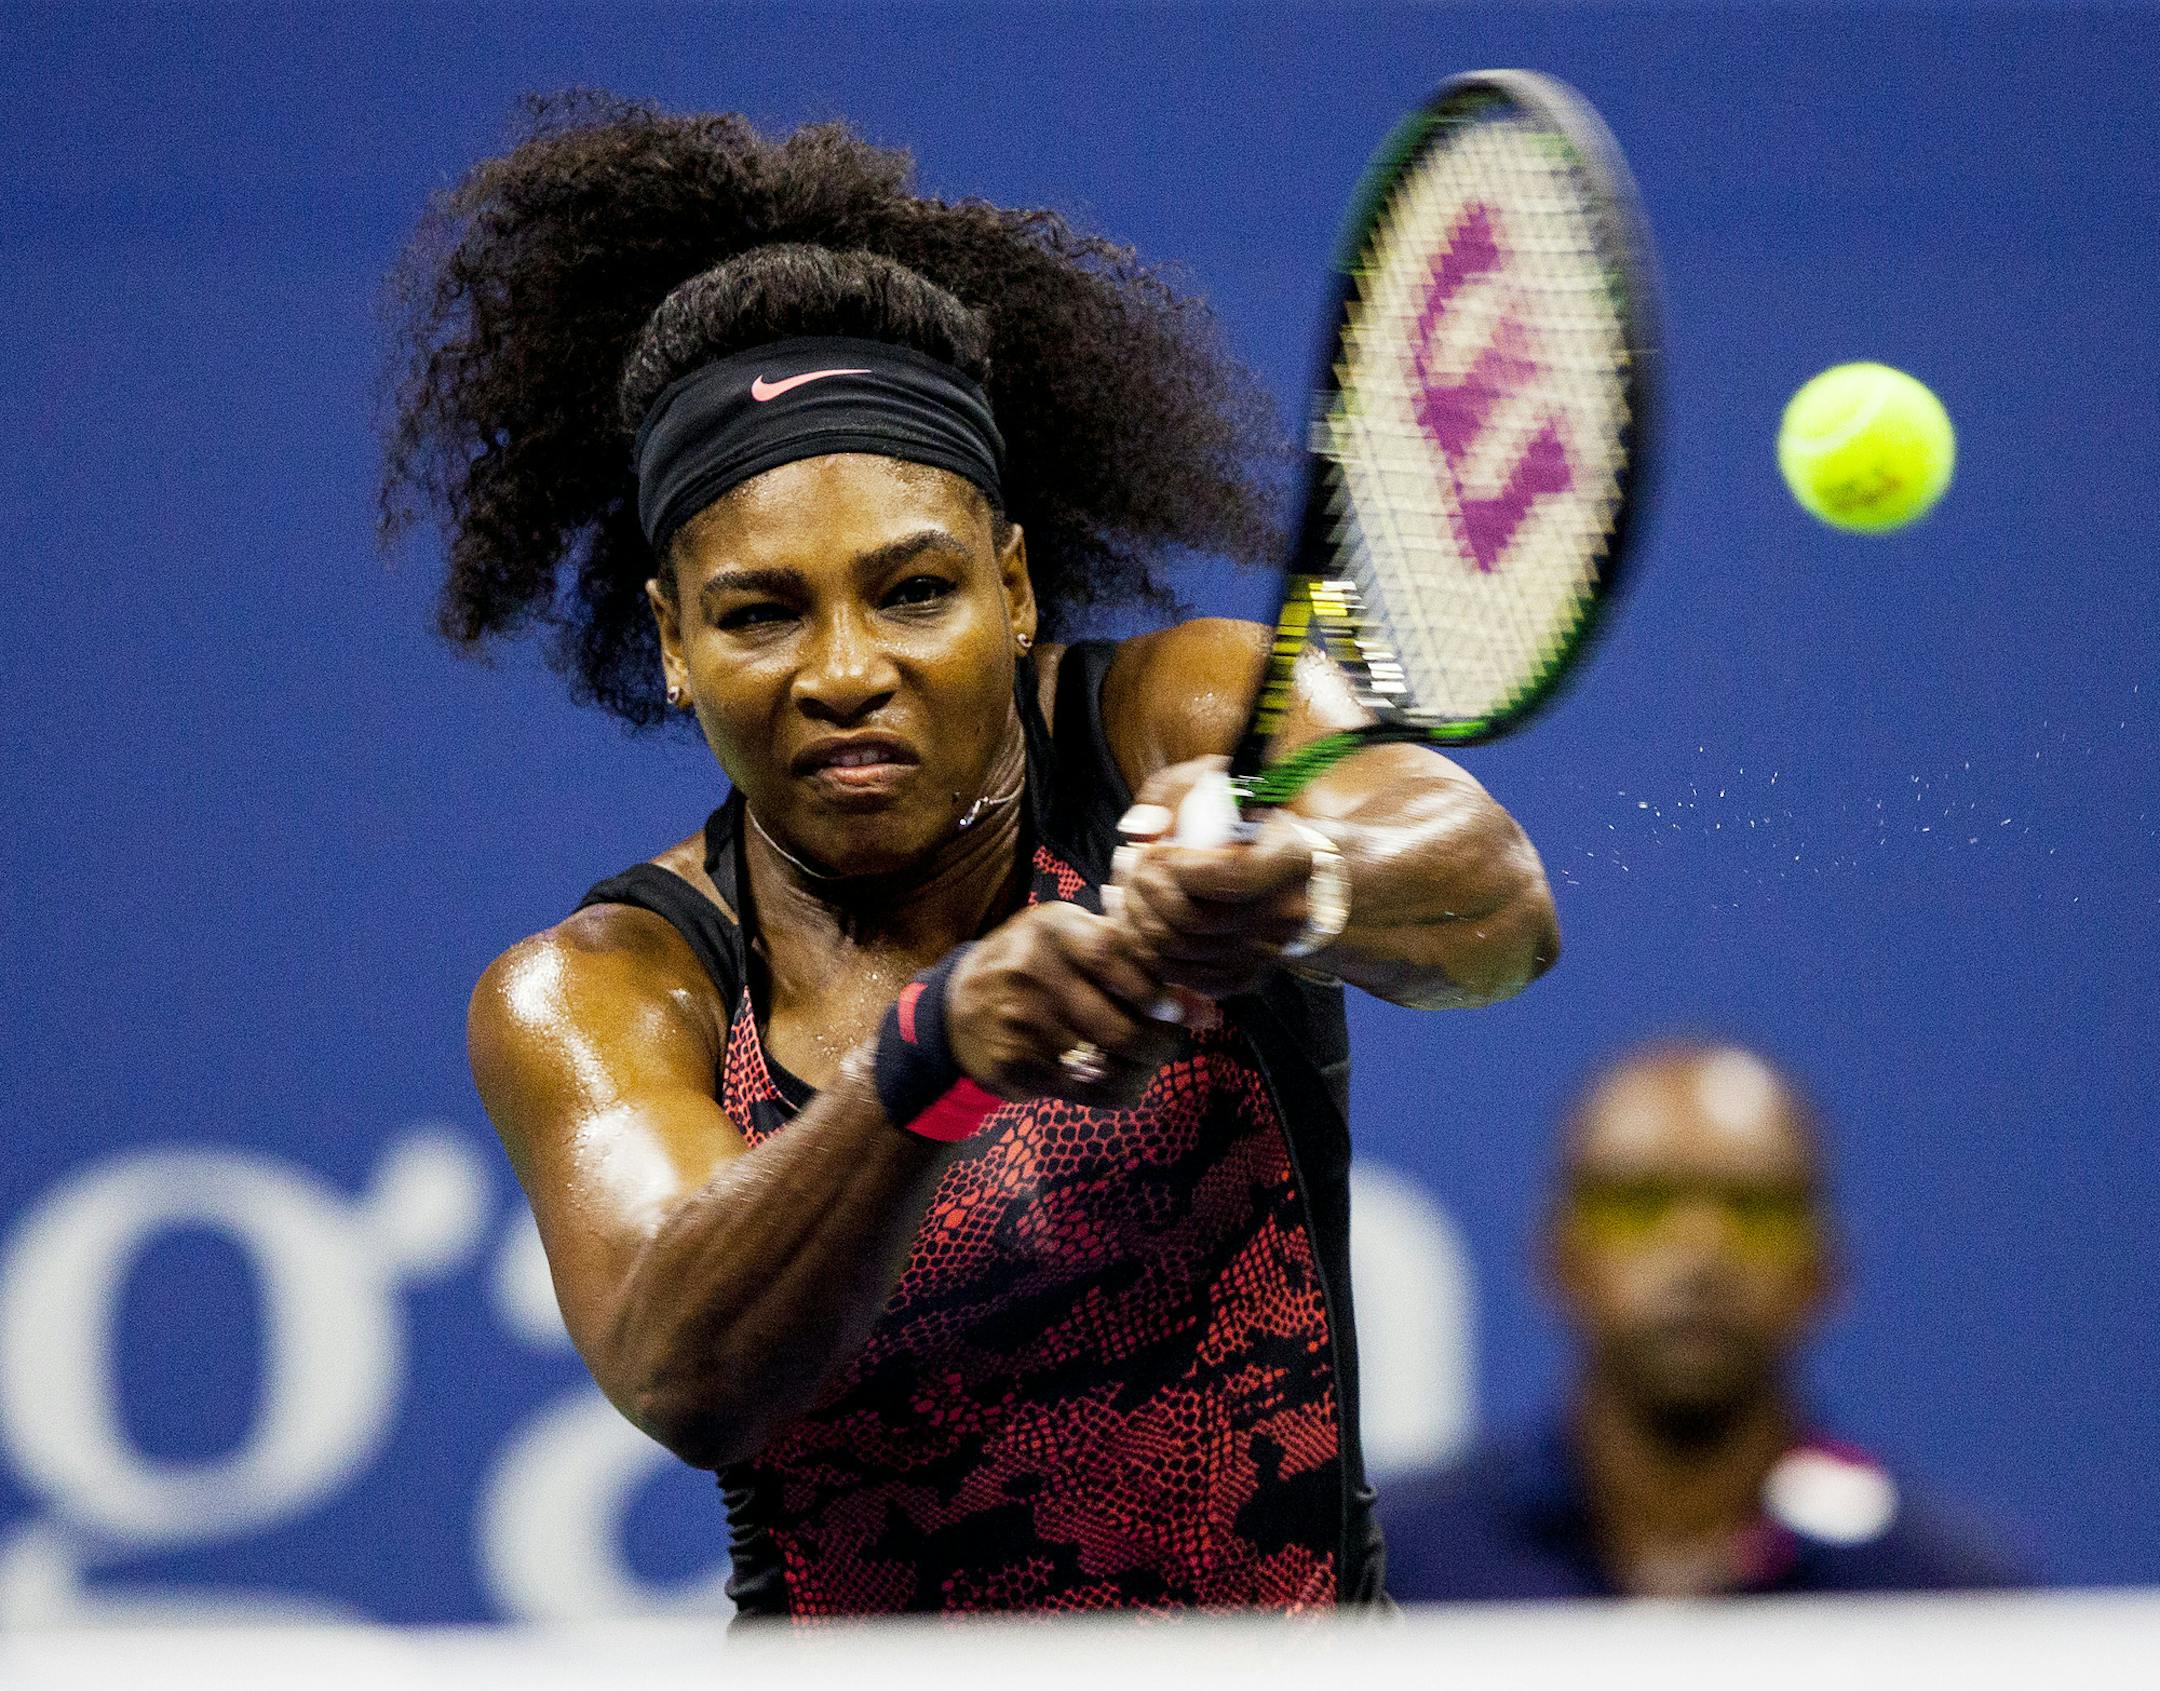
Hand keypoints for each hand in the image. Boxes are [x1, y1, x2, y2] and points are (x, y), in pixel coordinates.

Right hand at [945, 900, 1183, 1107]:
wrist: (956, 1006)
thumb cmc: (1034, 966)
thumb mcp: (1071, 942)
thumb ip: (1134, 963)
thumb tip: (1206, 1010)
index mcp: (1053, 930)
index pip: (1113, 958)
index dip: (1153, 991)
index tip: (1175, 1011)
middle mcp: (1032, 971)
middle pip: (1116, 1025)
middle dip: (1156, 1044)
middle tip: (1168, 1044)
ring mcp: (1020, 1022)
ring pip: (1104, 1064)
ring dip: (1137, 1071)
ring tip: (1143, 1063)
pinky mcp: (1013, 1063)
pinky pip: (1081, 1091)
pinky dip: (1110, 1090)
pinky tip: (1113, 1079)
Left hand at [1109, 756, 1334, 999]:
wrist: (1303, 874)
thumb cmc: (1257, 819)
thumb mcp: (1226, 783)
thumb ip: (1177, 792)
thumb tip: (1138, 829)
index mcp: (1291, 862)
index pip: (1227, 876)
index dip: (1176, 866)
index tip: (1155, 847)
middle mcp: (1283, 916)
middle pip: (1193, 921)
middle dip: (1144, 892)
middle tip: (1129, 867)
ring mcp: (1264, 954)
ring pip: (1178, 952)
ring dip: (1136, 920)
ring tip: (1125, 889)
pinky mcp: (1244, 977)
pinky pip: (1182, 976)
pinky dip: (1149, 952)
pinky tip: (1137, 920)